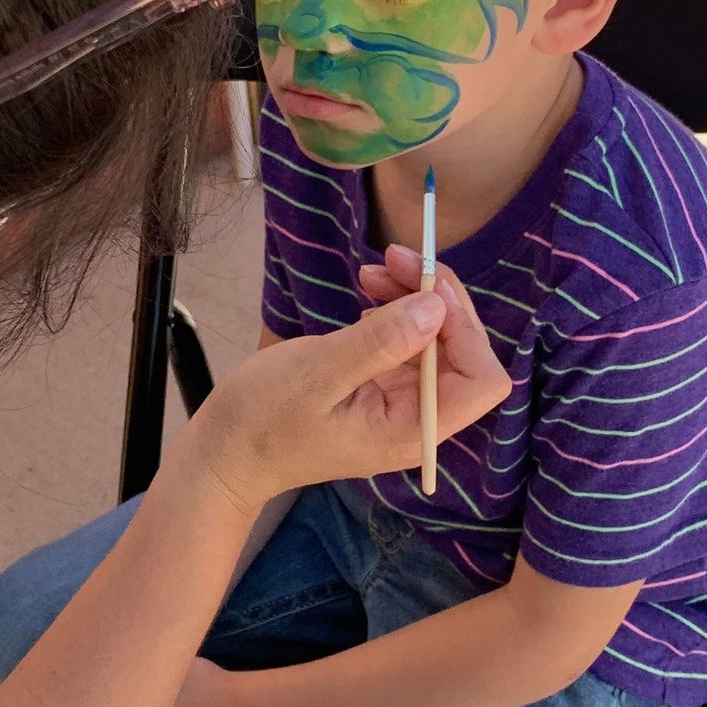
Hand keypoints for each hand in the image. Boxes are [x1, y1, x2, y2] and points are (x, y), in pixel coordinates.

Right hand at [187, 271, 507, 515]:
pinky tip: (370, 294)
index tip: (425, 291)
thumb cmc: (264, 421)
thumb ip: (379, 344)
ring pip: (437, 340)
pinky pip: (409, 342)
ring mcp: (400, 402)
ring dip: (416, 297)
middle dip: (439, 300)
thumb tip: (435, 307)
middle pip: (464, 354)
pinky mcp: (381, 385)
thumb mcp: (316, 375)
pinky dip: (397, 309)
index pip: (480, 382)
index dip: (465, 330)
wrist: (226, 449)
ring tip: (373, 269)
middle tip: (395, 257)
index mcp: (411, 431)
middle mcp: (416, 419)